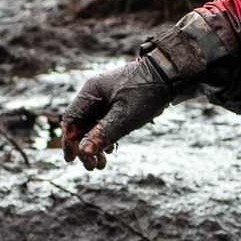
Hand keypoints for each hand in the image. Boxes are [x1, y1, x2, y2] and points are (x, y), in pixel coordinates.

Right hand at [58, 57, 180, 169]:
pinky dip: (105, 138)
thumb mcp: (124, 116)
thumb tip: (84, 152)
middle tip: (93, 167)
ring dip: (95, 145)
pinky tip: (111, 150)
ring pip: (93, 126)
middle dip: (84, 147)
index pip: (71, 119)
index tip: (71, 159)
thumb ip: (103, 134)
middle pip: (81, 125)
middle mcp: (96, 95)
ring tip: (102, 164)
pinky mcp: (119, 104)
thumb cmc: (146, 91)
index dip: (69, 140)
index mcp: (91, 92)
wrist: (171, 74)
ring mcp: (107, 99)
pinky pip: (105, 124)